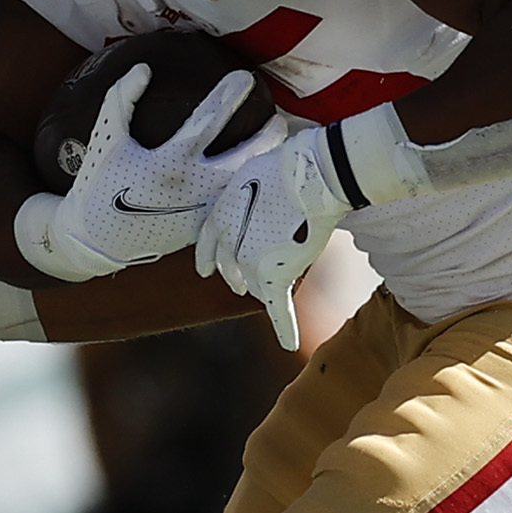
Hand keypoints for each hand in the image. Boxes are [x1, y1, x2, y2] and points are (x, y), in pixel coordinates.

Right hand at [17, 65, 280, 281]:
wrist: (95, 240)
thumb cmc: (99, 184)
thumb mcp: (106, 137)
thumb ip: (122, 99)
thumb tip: (144, 68)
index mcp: (170, 162)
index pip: (208, 121)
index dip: (228, 96)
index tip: (245, 77)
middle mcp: (192, 188)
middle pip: (241, 159)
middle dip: (264, 137)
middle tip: (280, 119)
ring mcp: (200, 212)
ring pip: (242, 184)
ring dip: (260, 164)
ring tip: (276, 148)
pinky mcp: (200, 230)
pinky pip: (231, 207)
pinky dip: (246, 190)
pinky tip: (257, 178)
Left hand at [193, 126, 350, 350]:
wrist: (307, 177)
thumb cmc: (284, 167)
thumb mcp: (251, 174)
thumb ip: (246, 198)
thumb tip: (255, 201)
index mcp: (219, 216)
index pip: (208, 244)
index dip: (207, 258)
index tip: (204, 270)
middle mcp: (228, 244)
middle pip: (233, 268)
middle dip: (237, 275)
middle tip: (241, 284)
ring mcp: (250, 263)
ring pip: (256, 284)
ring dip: (266, 284)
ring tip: (282, 278)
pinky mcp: (274, 278)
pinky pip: (278, 309)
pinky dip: (284, 328)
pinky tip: (287, 345)